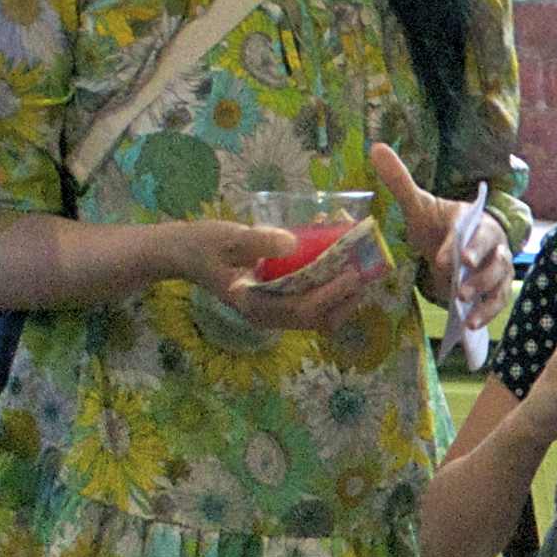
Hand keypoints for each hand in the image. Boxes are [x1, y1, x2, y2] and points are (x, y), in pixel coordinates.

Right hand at [174, 213, 391, 336]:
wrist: (186, 252)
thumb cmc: (204, 245)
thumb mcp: (228, 238)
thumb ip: (258, 241)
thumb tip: (292, 243)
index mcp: (255, 306)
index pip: (302, 310)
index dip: (331, 295)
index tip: (353, 274)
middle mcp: (270, 316)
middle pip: (319, 318)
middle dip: (347, 297)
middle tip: (370, 270)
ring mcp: (276, 310)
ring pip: (320, 313)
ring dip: (344, 293)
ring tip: (365, 266)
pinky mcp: (281, 299)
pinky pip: (313, 298)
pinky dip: (331, 283)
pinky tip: (342, 258)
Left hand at [371, 141, 516, 326]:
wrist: (460, 245)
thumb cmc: (440, 226)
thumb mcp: (420, 205)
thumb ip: (401, 181)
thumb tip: (376, 148)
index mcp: (473, 219)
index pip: (472, 230)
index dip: (462, 244)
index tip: (446, 259)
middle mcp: (492, 242)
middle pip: (492, 256)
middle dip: (478, 272)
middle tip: (459, 285)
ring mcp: (498, 267)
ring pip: (497, 281)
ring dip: (481, 295)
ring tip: (463, 307)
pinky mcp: (498, 288)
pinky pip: (497, 301)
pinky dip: (486, 313)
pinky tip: (470, 325)